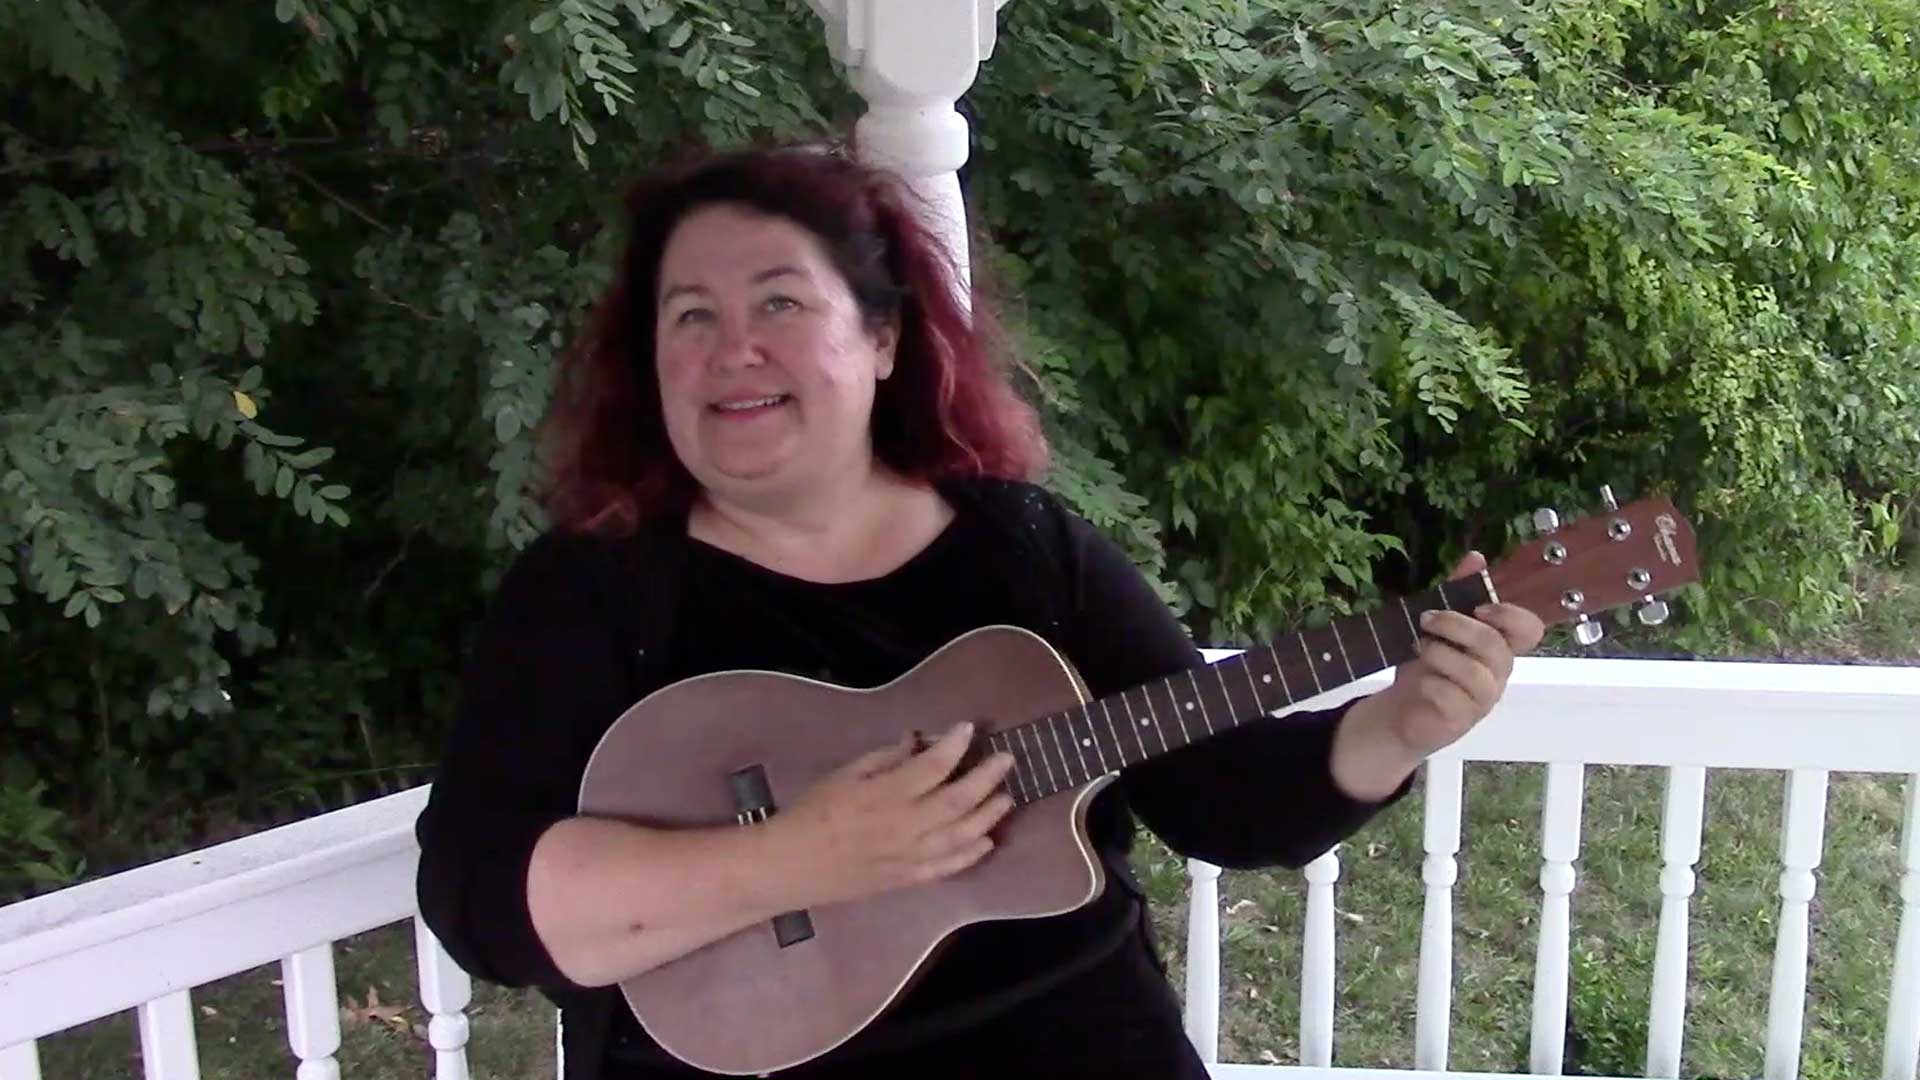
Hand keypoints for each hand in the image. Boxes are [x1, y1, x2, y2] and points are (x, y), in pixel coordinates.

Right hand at [775, 721, 1014, 908]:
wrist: (790, 866)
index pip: (932, 767)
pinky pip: (947, 868)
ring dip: (988, 816)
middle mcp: (904, 826)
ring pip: (961, 836)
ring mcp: (909, 856)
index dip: (954, 745)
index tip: (968, 728)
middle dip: (987, 778)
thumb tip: (917, 741)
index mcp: (885, 795)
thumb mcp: (844, 774)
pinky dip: (970, 855)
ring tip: (1006, 798)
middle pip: (958, 801)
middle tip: (1007, 759)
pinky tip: (986, 841)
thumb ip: (885, 758)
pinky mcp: (907, 879)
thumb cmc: (813, 813)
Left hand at [1332, 551, 1545, 798]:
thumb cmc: (1426, 665)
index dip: (1511, 615)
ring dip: (1441, 653)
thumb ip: (1456, 593)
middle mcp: (1497, 672)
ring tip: (1418, 646)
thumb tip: (1476, 558)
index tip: (1479, 606)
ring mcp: (1482, 699)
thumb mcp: (1436, 625)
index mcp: (1498, 646)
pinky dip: (1431, 684)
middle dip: (1457, 625)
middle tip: (1426, 619)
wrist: (1400, 712)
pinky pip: (1453, 698)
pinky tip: (1417, 681)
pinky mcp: (1460, 719)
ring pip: (1476, 673)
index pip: (1529, 630)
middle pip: (1495, 646)